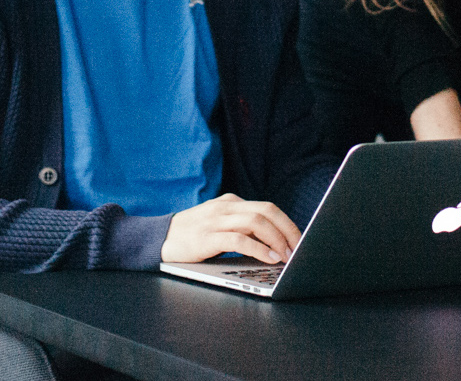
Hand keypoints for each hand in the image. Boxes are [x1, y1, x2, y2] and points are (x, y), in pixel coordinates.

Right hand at [161, 193, 300, 264]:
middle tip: (299, 249)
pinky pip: (239, 239)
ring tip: (286, 256)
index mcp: (230, 203)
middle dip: (288, 231)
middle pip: (266, 211)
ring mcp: (215, 221)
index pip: (267, 208)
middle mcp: (225, 208)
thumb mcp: (219, 225)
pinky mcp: (206, 237)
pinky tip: (269, 258)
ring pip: (256, 222)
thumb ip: (241, 228)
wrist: (160, 239)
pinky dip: (259, 249)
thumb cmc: (193, 236)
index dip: (288, 224)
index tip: (300, 241)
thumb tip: (275, 242)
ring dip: (277, 240)